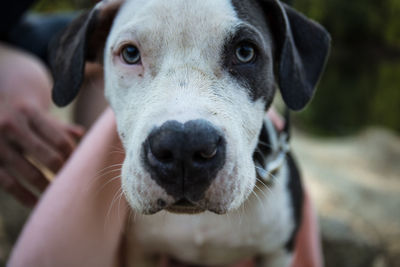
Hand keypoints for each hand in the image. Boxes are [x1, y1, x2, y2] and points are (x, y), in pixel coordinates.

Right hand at [0, 43, 83, 206]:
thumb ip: (60, 127)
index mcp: (30, 112)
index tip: (81, 167)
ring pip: (30, 173)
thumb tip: (82, 134)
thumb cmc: (22, 115)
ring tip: (59, 196)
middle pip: (49, 157)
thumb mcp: (38, 115)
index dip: (74, 157)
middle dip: (64, 173)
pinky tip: (36, 203)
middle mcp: (12, 126)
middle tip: (74, 185)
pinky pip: (8, 183)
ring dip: (47, 187)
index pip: (60, 140)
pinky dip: (24, 195)